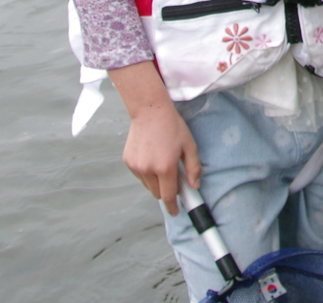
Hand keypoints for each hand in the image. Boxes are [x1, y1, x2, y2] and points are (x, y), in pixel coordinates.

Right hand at [122, 99, 199, 214]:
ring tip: (162, 161)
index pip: (168, 196)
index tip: (175, 212)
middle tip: (173, 177)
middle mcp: (148, 169)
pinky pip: (140, 176)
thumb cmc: (172, 127)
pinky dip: (147, 173)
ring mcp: (136, 166)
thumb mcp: (189, 145)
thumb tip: (194, 186)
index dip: (172, 206)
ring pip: (148, 185)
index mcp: (165, 167)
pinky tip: (152, 156)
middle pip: (157, 193)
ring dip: (156, 181)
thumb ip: (193, 168)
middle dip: (166, 190)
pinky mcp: (128, 162)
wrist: (150, 111)